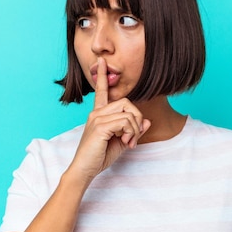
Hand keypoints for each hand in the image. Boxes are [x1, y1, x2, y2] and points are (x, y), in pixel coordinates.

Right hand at [67, 57, 150, 182]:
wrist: (84, 170)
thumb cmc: (99, 157)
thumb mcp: (121, 142)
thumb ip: (133, 131)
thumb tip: (147, 121)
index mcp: (99, 114)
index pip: (101, 91)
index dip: (102, 76)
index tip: (102, 62)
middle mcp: (96, 113)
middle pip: (127, 102)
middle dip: (137, 120)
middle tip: (134, 138)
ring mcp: (97, 118)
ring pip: (128, 112)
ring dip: (135, 129)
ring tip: (129, 143)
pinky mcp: (100, 126)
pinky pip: (125, 122)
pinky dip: (131, 133)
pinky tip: (126, 143)